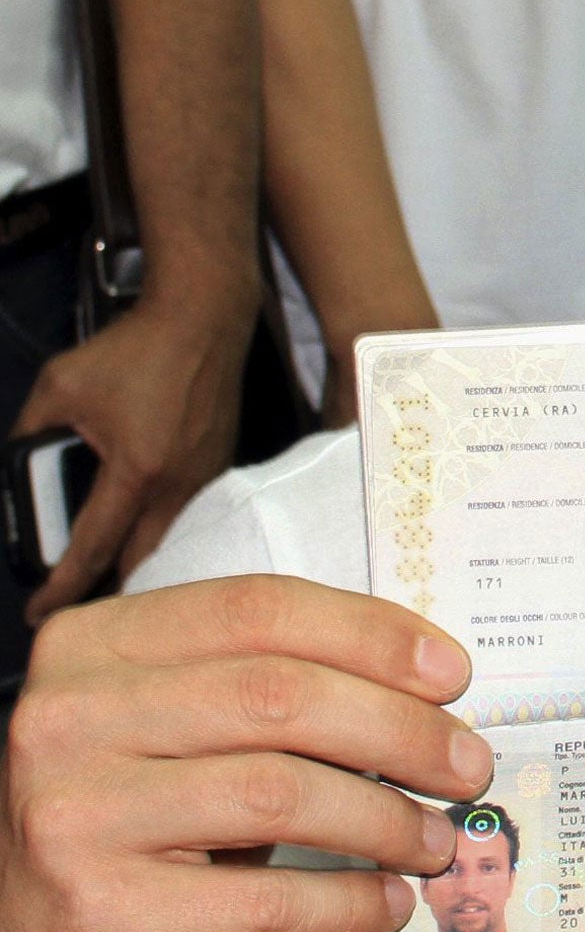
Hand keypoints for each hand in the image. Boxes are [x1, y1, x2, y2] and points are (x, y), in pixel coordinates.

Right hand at [0, 575, 490, 931]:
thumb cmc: (129, 827)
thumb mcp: (177, 735)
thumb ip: (266, 693)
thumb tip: (424, 691)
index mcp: (95, 645)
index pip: (257, 609)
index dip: (369, 634)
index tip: (451, 673)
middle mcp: (70, 717)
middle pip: (278, 695)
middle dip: (400, 730)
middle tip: (466, 765)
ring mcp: (79, 815)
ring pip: (280, 794)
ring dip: (385, 819)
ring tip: (435, 839)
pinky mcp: (104, 913)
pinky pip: (265, 902)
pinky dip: (347, 903)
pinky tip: (387, 904)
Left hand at [14, 287, 253, 622]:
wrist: (202, 318)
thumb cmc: (137, 347)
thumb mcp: (60, 385)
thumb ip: (31, 430)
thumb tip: (19, 461)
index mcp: (136, 471)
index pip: (93, 548)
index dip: (61, 587)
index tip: (40, 612)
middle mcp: (177, 486)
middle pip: (142, 565)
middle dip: (109, 595)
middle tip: (78, 610)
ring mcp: (204, 479)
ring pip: (170, 545)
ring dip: (138, 566)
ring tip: (106, 582)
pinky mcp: (217, 467)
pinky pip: (188, 518)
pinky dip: (161, 535)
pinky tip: (141, 531)